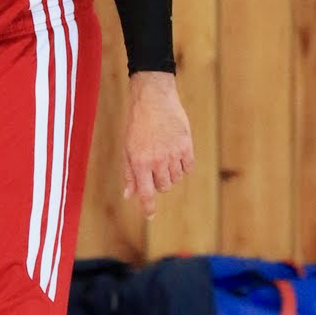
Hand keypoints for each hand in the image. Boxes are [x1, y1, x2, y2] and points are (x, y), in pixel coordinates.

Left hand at [122, 72, 194, 217]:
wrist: (153, 98)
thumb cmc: (137, 123)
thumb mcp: (127, 148)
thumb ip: (129, 173)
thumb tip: (129, 195)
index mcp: (140, 162)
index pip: (146, 193)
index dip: (148, 208)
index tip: (150, 216)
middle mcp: (157, 161)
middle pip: (164, 187)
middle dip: (159, 182)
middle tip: (155, 167)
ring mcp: (173, 154)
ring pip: (176, 178)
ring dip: (171, 173)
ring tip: (164, 155)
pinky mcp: (186, 146)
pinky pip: (188, 168)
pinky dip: (184, 166)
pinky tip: (177, 153)